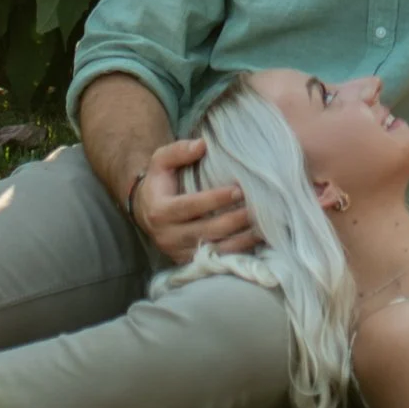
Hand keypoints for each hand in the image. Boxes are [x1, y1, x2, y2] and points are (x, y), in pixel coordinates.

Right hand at [132, 135, 261, 266]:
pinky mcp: (189, 263)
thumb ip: (179, 151)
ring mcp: (179, 253)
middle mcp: (168, 236)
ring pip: (214, 250)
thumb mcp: (161, 161)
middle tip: (259, 209)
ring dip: (241, 240)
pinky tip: (255, 242)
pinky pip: (216, 261)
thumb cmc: (158, 182)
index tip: (239, 190)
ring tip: (263, 228)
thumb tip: (202, 144)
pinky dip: (237, 253)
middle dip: (234, 221)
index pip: (190, 206)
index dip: (215, 199)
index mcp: (160, 211)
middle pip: (206, 231)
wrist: (144, 212)